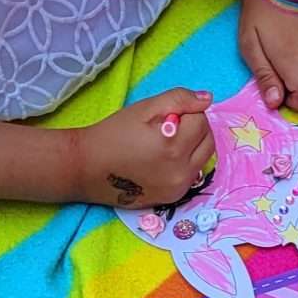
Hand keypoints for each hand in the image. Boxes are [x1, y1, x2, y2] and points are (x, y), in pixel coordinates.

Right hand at [74, 90, 214, 208]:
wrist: (88, 168)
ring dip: (193, 145)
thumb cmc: (114, 134)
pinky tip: (163, 160)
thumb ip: (179, 99)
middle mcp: (180, 171)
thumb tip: (207, 99)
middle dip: (195, 128)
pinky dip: (185, 163)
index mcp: (173, 146)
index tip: (166, 115)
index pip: (201, 119)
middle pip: (208, 140)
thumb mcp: (144, 108)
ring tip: (166, 142)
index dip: (186, 112)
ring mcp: (178, 187)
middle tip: (169, 126)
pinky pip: (192, 174)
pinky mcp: (173, 197)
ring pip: (203, 158)